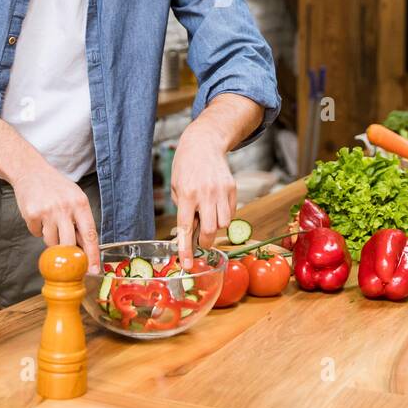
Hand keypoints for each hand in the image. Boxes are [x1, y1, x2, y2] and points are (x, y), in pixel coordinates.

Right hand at [10, 165, 99, 271]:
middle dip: (68, 253)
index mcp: (80, 203)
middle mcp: (65, 207)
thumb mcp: (75, 198)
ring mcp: (48, 211)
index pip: (90, 234)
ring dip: (50, 238)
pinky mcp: (32, 214)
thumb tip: (85, 249)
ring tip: (49, 221)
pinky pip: (36, 234)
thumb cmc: (56, 187)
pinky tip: (38, 216)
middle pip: (69, 244)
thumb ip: (81, 220)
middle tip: (66, 256)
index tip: (94, 270)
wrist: (31, 170)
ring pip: (51, 242)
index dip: (93, 255)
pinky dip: (37, 229)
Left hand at [170, 124, 236, 268]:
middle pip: (211, 230)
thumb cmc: (185, 165)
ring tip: (207, 216)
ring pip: (224, 224)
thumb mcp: (175, 186)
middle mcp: (205, 193)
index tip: (187, 264)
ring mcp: (221, 191)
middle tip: (201, 242)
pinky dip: (224, 216)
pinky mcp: (232, 188)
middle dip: (206, 242)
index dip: (186, 249)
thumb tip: (191, 230)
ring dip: (216, 227)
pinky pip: (231, 213)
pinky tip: (215, 206)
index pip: (187, 228)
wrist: (203, 143)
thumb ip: (183, 208)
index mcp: (187, 194)